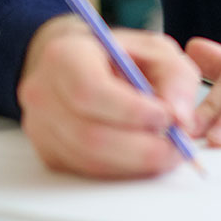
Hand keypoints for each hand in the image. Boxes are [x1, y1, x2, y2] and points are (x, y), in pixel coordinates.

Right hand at [15, 14, 201, 178]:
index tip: (165, 116)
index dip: (130, 110)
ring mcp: (40, 127)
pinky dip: (122, 169)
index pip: (89, 90)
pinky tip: (144, 157)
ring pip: (89, 159)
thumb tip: (180, 118)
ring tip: (167, 152)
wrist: (82, 66)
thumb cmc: (120, 56)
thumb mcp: (156, 50)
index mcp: (65, 55)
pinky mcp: (49, 152)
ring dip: (135, 163)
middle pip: (89, 135)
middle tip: (177, 147)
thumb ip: (176, 77)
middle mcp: (42, 93)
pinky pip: (86, 170)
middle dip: (141, 147)